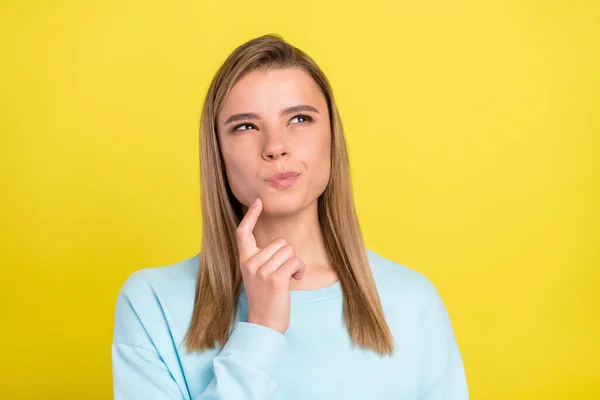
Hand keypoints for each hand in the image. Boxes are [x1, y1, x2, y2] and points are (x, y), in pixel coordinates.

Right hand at [236, 197, 305, 333]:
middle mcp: (251, 263)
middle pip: (280, 242)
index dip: (251, 216)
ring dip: (295, 264)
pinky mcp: (275, 278)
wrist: (264, 324)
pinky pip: (295, 261)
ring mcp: (262, 270)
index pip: (243, 233)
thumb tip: (282, 246)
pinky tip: (295, 280)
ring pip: (289, 251)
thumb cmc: (265, 300)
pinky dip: (299, 269)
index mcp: (244, 261)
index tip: (258, 202)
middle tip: (283, 274)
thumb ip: (263, 260)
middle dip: (287, 255)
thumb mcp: (257, 277)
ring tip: (288, 279)